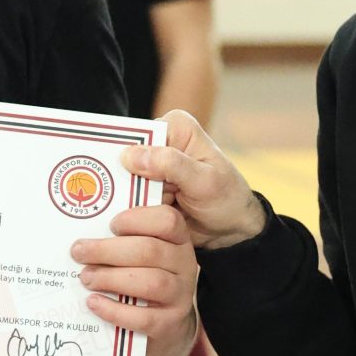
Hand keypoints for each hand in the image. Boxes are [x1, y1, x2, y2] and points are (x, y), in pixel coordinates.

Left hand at [70, 202, 198, 355]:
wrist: (165, 322)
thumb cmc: (144, 276)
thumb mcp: (142, 253)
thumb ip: (122, 240)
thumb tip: (84, 238)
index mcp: (177, 239)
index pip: (167, 220)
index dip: (137, 219)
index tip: (110, 225)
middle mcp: (184, 264)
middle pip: (149, 251)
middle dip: (107, 251)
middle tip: (78, 252)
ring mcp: (180, 296)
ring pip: (150, 283)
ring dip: (111, 279)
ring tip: (86, 278)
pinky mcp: (170, 324)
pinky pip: (144, 318)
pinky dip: (115, 311)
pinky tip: (94, 303)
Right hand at [121, 111, 265, 251]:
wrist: (230, 229)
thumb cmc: (227, 199)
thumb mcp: (204, 181)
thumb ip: (171, 164)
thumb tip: (130, 154)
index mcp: (176, 126)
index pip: (138, 134)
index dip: (133, 159)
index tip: (146, 182)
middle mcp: (160, 141)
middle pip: (126, 157)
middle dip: (131, 182)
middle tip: (157, 200)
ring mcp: (151, 167)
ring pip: (124, 180)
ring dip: (134, 199)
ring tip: (160, 210)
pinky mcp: (146, 189)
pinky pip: (128, 196)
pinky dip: (135, 209)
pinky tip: (151, 217)